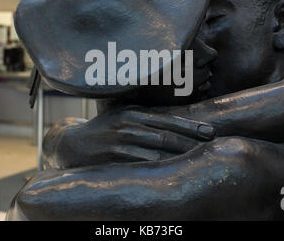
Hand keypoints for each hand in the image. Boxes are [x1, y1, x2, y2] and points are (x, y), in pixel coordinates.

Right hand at [47, 106, 215, 168]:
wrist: (70, 144)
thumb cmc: (103, 130)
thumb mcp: (122, 116)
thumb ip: (145, 118)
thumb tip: (176, 124)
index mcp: (133, 112)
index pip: (168, 118)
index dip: (191, 125)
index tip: (211, 132)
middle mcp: (128, 123)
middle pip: (166, 133)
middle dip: (191, 141)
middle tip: (213, 147)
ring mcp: (119, 140)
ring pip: (156, 149)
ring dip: (179, 155)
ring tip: (199, 161)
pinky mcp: (111, 156)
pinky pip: (140, 163)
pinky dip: (159, 167)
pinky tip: (173, 171)